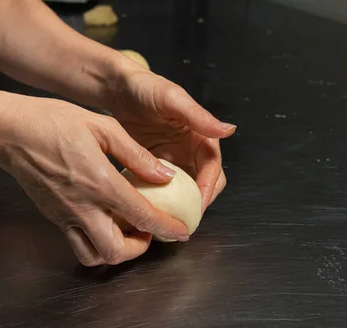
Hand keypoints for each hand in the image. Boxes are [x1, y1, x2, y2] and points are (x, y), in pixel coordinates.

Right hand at [0, 96, 188, 265]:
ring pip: (94, 256)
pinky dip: (94, 243)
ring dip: (115, 251)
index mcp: (102, 184)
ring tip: (125, 231)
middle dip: (139, 249)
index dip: (167, 229)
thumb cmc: (54, 123)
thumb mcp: (103, 128)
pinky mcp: (53, 217)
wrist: (11, 133)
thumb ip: (136, 155)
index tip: (180, 232)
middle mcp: (83, 208)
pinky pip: (77, 243)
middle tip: (147, 231)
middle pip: (116, 252)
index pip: (143, 218)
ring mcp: (65, 216)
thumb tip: (164, 175)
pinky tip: (102, 220)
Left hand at [109, 62, 235, 212]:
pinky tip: (149, 209)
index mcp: (201, 136)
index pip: (213, 168)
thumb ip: (199, 115)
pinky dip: (159, 199)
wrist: (117, 88)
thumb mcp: (172, 99)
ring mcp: (173, 160)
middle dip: (198, 203)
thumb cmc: (146, 87)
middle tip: (184, 219)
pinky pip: (162, 188)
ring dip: (180, 205)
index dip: (208, 188)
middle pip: (204, 183)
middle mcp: (190, 151)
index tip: (199, 205)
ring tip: (167, 221)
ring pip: (184, 190)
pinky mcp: (154, 166)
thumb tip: (229, 129)